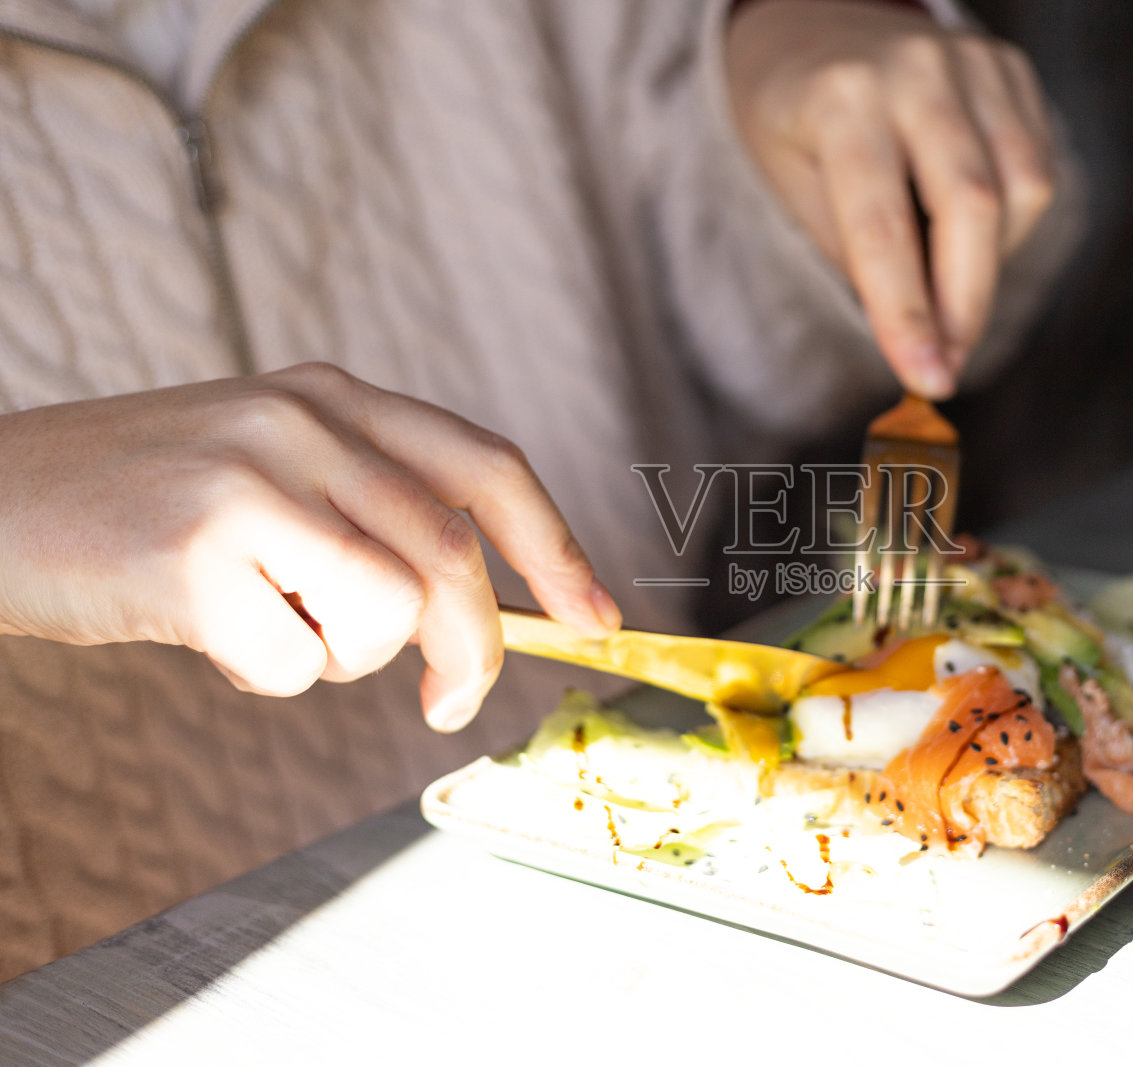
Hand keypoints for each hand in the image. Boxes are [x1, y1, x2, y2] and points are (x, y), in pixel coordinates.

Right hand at [0, 363, 621, 731]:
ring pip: (387, 612)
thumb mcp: (267, 469)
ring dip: (346, 658)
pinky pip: (297, 662)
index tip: (594, 618)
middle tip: (453, 704)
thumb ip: (368, 511)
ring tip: (271, 629)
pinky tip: (208, 635)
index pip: (484, 466)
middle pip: (453, 555)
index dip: (554, 548)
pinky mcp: (196, 552)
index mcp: (332, 396)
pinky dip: (269, 676)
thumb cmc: (140, 507)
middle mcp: (303, 421)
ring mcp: (250, 479)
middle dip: (475, 649)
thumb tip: (474, 610)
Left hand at [726, 0, 1057, 398]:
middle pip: (972, 206)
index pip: (882, 227)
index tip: (927, 380)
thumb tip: (921, 339)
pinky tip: (965, 233)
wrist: (814, 22)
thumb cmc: (794, 120)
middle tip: (947, 366)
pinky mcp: (1011, 68)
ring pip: (1024, 189)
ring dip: (993, 264)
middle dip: (966, 304)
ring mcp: (973, 60)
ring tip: (946, 286)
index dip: (907, 314)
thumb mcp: (793, 187)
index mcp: (842, 99)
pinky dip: (1011, 224)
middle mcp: (915, 70)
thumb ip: (856, 255)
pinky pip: (1037, 168)